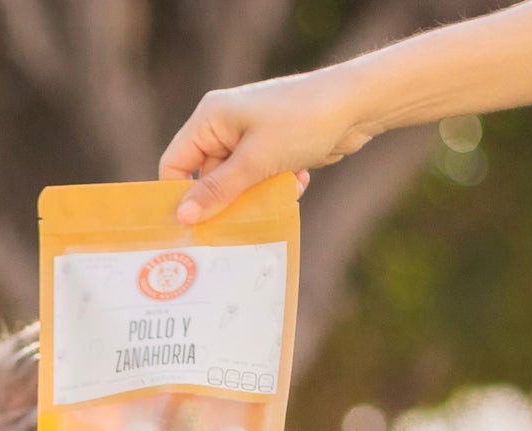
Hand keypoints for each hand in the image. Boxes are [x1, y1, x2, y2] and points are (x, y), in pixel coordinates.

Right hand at [160, 68, 375, 222]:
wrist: (358, 104)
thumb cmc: (302, 121)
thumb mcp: (254, 161)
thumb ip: (217, 191)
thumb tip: (182, 217)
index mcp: (210, 118)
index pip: (174, 164)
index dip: (178, 196)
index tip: (190, 226)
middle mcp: (225, 125)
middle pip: (206, 179)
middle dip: (224, 201)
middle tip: (237, 222)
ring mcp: (249, 135)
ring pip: (235, 183)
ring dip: (254, 196)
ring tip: (276, 194)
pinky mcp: (271, 146)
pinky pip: (258, 178)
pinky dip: (273, 186)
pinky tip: (296, 180)